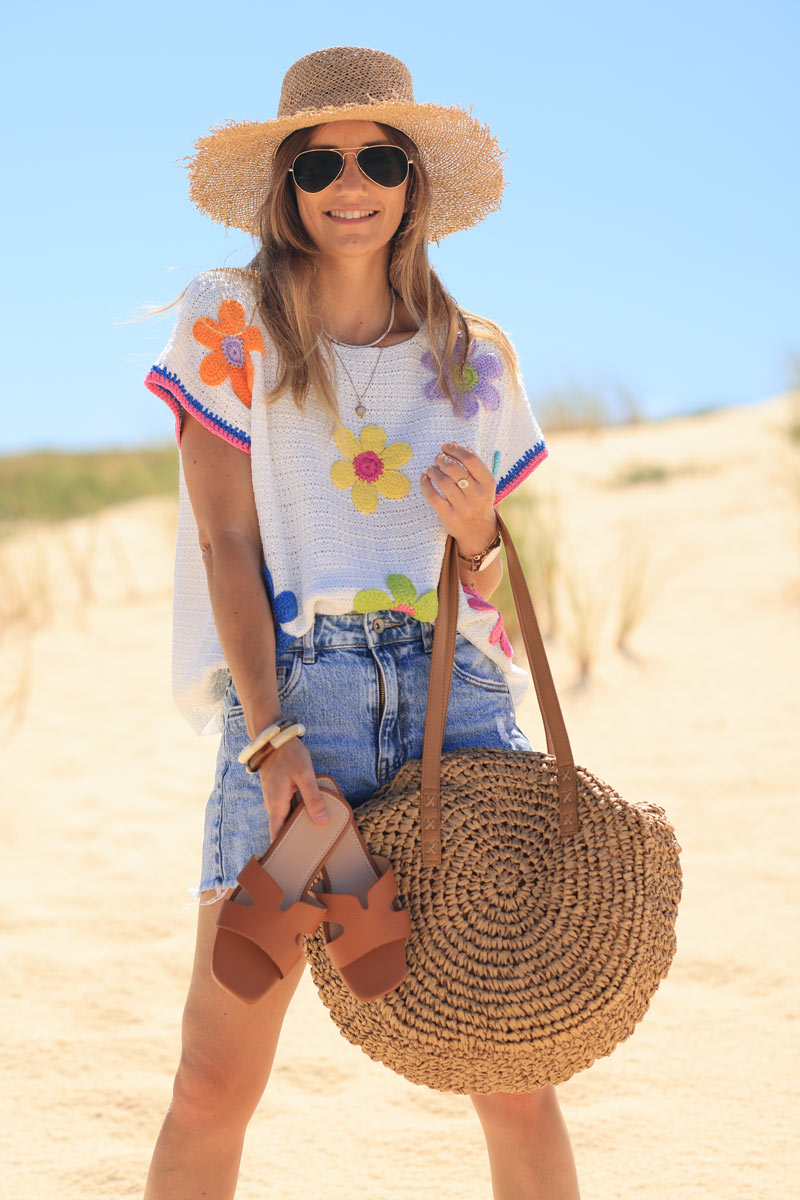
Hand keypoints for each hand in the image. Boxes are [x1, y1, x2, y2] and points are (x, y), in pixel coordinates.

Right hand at [257, 736, 328, 838]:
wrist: (274, 738)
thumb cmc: (288, 755)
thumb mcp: (304, 775)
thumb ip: (313, 798)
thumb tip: (322, 821)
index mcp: (276, 805)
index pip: (276, 835)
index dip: (284, 848)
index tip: (295, 859)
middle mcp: (272, 805)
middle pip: (283, 828)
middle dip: (295, 837)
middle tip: (313, 847)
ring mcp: (274, 797)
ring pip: (286, 817)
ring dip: (298, 823)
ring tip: (316, 831)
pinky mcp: (279, 791)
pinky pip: (288, 807)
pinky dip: (298, 811)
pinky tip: (311, 810)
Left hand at [420, 441, 497, 555]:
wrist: (479, 530)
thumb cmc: (478, 499)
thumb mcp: (481, 481)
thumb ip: (470, 462)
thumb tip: (454, 443)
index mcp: (488, 482)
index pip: (470, 458)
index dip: (455, 449)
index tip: (446, 447)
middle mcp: (477, 494)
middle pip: (454, 468)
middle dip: (442, 458)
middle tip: (438, 458)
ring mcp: (463, 507)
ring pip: (442, 481)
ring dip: (433, 470)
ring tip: (431, 469)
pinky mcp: (449, 516)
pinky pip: (432, 496)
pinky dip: (425, 483)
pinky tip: (424, 477)